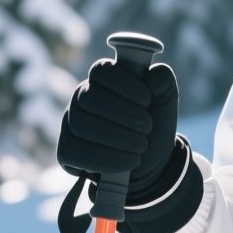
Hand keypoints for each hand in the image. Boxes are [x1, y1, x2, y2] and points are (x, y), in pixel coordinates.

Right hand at [57, 57, 179, 202]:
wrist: (150, 162)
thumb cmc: (153, 124)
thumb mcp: (165, 102)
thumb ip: (164, 83)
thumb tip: (156, 76)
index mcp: (103, 80)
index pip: (101, 70)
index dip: (123, 84)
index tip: (147, 100)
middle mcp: (81, 98)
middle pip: (88, 98)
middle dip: (122, 114)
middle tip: (147, 127)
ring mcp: (70, 124)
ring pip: (81, 125)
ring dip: (117, 137)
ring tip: (142, 145)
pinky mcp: (67, 151)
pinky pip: (75, 153)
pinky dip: (107, 159)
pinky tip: (129, 161)